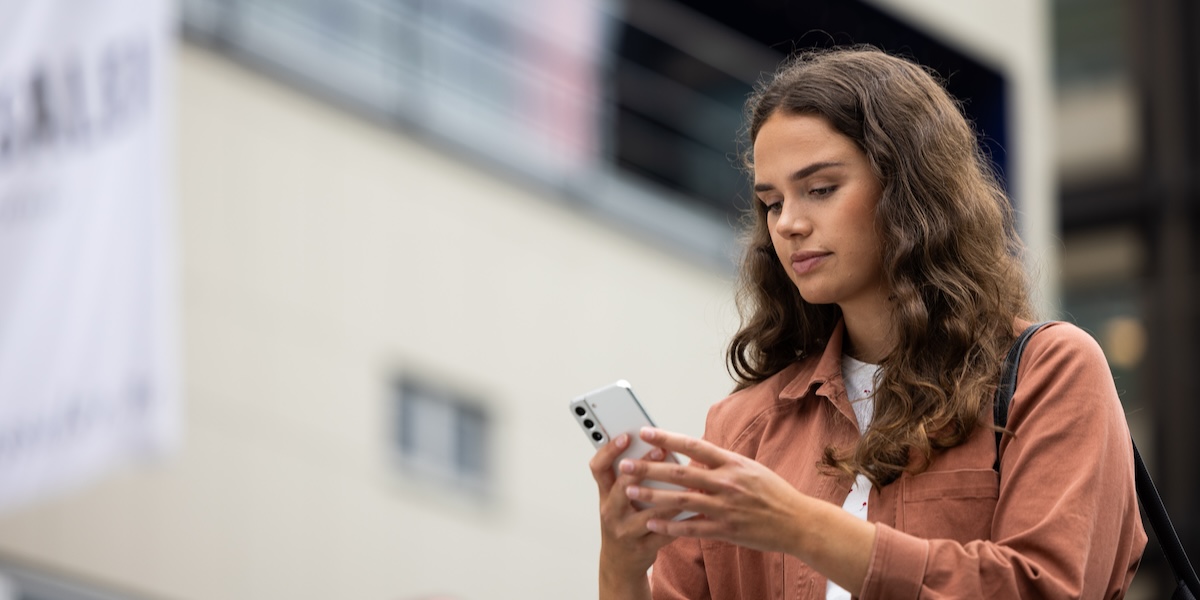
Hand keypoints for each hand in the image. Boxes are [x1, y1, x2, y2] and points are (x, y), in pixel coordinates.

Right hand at [588, 433, 679, 580]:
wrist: (620, 564)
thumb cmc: (624, 522)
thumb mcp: (618, 500)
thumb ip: (630, 478)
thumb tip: (658, 448)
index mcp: (605, 495)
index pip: (598, 468)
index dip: (609, 450)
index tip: (625, 436)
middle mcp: (611, 512)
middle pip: (622, 486)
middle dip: (642, 467)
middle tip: (661, 451)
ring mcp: (625, 532)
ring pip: (649, 513)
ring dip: (670, 497)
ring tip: (688, 482)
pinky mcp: (643, 548)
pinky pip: (666, 533)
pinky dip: (683, 521)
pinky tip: (697, 511)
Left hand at [617, 427, 810, 554]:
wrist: (798, 522)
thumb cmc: (774, 493)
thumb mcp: (749, 469)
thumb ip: (720, 464)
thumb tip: (693, 456)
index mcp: (732, 463)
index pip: (693, 445)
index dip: (667, 438)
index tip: (645, 432)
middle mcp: (727, 482)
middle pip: (681, 472)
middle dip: (649, 467)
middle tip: (625, 464)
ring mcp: (725, 507)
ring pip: (681, 500)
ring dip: (653, 496)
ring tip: (630, 492)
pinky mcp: (726, 530)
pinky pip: (692, 528)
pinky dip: (670, 526)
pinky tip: (651, 523)